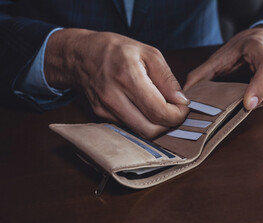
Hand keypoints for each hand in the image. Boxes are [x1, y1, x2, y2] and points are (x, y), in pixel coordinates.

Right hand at [45, 29, 188, 137]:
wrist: (79, 55)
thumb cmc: (116, 50)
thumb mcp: (148, 53)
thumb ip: (167, 78)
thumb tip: (182, 101)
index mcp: (128, 77)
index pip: (159, 112)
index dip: (177, 115)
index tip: (183, 107)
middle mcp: (113, 97)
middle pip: (150, 130)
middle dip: (168, 125)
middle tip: (175, 111)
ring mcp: (104, 110)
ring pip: (139, 134)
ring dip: (156, 126)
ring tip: (161, 109)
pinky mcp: (100, 116)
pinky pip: (128, 128)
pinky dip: (142, 122)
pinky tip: (144, 108)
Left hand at [184, 25, 262, 109]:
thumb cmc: (246, 45)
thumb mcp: (224, 52)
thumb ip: (204, 72)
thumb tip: (186, 91)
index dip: (259, 88)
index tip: (247, 104)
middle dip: (249, 100)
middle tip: (229, 112)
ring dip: (248, 105)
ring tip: (230, 106)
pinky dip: (250, 104)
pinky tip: (238, 103)